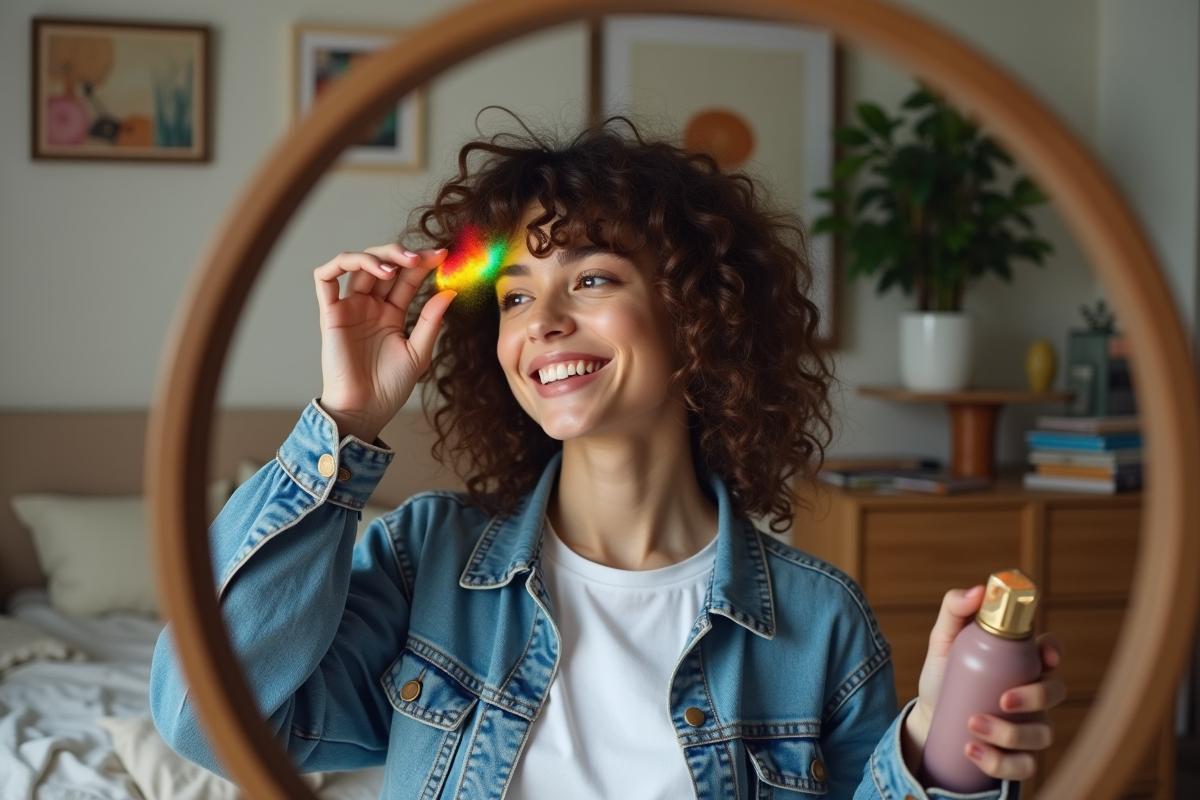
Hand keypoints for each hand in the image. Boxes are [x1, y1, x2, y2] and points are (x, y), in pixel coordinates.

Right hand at [314, 244, 454, 441]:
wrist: (365, 410)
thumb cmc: (389, 387)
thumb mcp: (419, 353)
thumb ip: (430, 321)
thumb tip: (449, 292)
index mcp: (391, 313)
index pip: (407, 278)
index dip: (422, 264)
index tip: (443, 255)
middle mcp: (370, 306)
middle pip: (382, 263)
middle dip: (401, 254)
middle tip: (421, 258)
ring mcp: (349, 307)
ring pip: (356, 264)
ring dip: (377, 256)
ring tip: (398, 266)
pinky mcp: (330, 313)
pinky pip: (325, 278)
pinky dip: (342, 263)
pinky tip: (370, 268)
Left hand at [903, 586, 1066, 781]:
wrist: (930, 719)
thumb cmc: (945, 677)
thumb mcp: (943, 642)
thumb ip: (955, 610)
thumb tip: (977, 591)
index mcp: (1020, 661)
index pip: (1050, 649)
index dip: (1055, 650)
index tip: (1044, 656)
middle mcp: (1033, 693)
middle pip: (1057, 692)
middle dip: (1036, 698)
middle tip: (1003, 700)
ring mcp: (1029, 726)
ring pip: (1043, 734)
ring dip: (1011, 734)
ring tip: (973, 726)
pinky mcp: (1017, 756)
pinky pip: (1025, 766)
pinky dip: (1001, 763)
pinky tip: (974, 752)